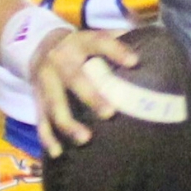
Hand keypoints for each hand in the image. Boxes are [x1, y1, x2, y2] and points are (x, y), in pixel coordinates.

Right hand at [30, 28, 139, 157]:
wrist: (39, 46)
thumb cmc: (80, 48)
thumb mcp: (94, 38)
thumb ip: (120, 40)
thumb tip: (154, 45)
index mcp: (79, 42)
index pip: (99, 42)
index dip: (116, 51)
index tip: (134, 62)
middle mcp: (60, 60)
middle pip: (74, 78)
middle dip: (91, 96)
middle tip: (109, 113)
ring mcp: (45, 81)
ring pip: (54, 103)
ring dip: (69, 123)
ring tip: (85, 139)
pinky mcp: (37, 99)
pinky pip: (41, 120)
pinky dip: (47, 137)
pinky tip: (57, 152)